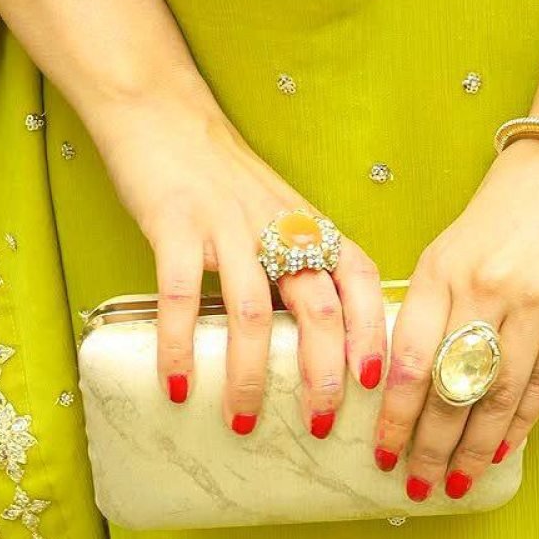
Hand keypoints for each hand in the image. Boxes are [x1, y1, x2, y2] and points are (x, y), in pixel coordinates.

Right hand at [92, 79, 385, 433]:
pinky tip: (177, 384)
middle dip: (323, 374)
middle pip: (319, 306)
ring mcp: (228, 224)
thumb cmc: (222, 175)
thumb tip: (319, 337)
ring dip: (252, 375)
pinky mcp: (175, 223)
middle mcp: (279, 225)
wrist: (161, 112)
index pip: (362, 281)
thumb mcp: (278, 212)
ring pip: (253, 311)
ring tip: (244, 421)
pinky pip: (179, 294)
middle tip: (318, 425)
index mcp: (310, 225)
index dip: (375, 332)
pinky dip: (179, 345)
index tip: (377, 383)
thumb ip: (301, 260)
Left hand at [372, 135, 538, 497]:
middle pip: (450, 388)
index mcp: (442, 270)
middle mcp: (486, 289)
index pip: (408, 360)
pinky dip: (520, 422)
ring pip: (498, 394)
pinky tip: (502, 450)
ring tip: (455, 482)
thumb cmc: (509, 206)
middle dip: (428, 445)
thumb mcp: (453, 245)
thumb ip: (433, 306)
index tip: (381, 451)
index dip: (394, 415)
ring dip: (473, 447)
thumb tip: (413, 382)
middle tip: (414, 484)